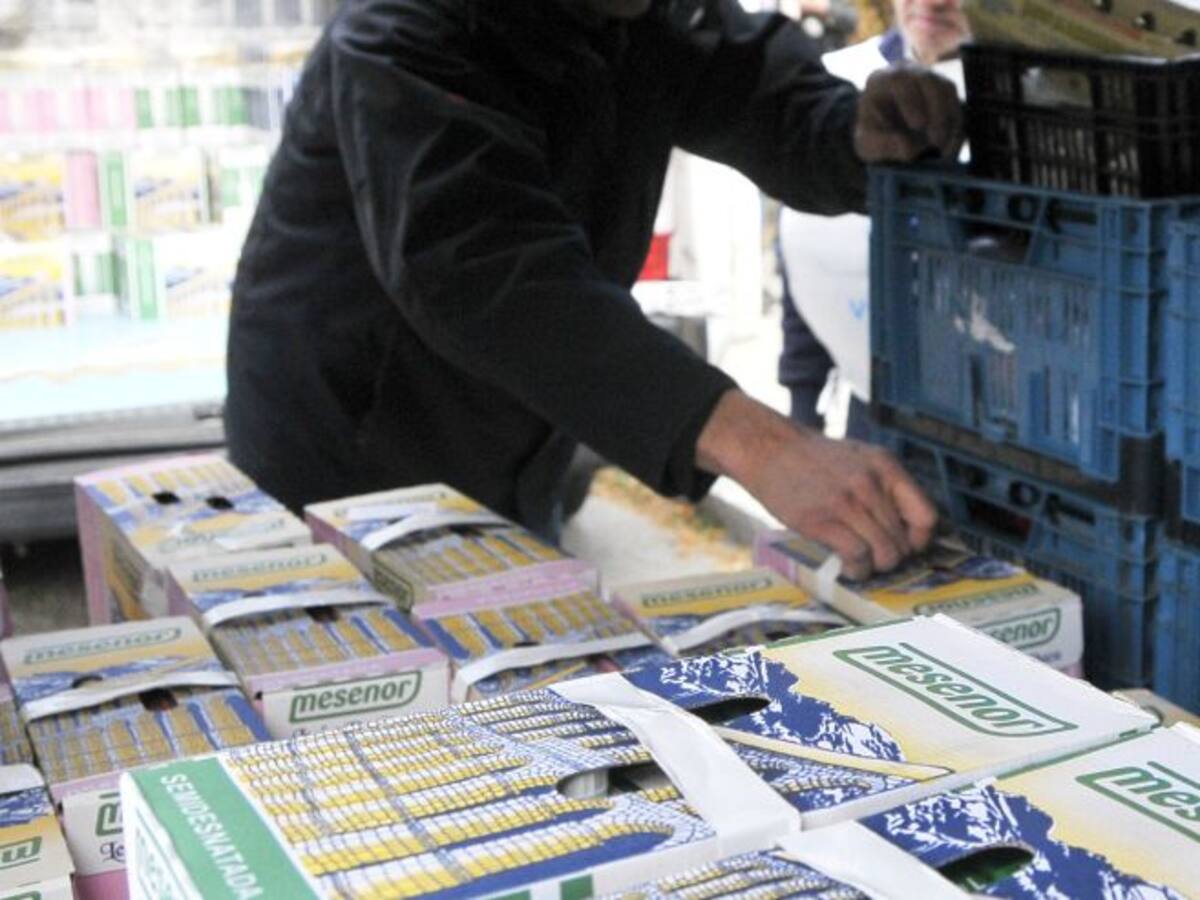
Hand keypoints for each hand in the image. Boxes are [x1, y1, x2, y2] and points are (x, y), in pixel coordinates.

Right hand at [696, 390, 936, 579]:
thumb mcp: (859, 459)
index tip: (905, 545)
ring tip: (862, 565)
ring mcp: (847, 502)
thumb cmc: (813, 459)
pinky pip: (857, 556)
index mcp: (886, 467)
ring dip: (874, 567)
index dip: (919, 540)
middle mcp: (871, 484)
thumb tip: (906, 527)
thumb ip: (884, 486)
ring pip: (884, 553)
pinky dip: (857, 569)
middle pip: (903, 542)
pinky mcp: (823, 520)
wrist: (769, 449)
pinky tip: (848, 567)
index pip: (926, 517)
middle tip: (875, 558)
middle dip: (891, 557)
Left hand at [855, 64, 962, 163]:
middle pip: (929, 80)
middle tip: (935, 142)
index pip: (899, 80)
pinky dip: (957, 127)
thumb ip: (883, 146)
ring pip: (948, 89)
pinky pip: (958, 104)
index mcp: (882, 80)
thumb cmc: (873, 136)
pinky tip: (950, 149)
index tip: (918, 125)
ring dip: (950, 120)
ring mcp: (929, 79)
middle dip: (936, 111)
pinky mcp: (945, 93)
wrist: (885, 134)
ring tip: (943, 150)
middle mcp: (908, 73)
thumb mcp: (868, 145)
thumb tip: (908, 148)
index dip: (911, 101)